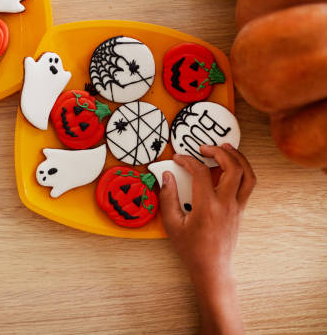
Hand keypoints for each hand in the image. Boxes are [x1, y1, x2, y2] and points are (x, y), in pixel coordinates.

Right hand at [159, 144, 255, 334]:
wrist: (211, 268)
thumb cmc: (190, 248)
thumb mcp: (172, 224)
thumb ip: (167, 197)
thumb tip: (166, 176)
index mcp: (207, 207)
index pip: (200, 172)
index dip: (188, 160)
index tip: (178, 158)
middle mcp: (226, 204)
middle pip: (233, 168)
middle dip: (219, 152)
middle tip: (204, 147)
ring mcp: (236, 207)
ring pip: (247, 175)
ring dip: (238, 158)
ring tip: (225, 148)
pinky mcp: (240, 210)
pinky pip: (248, 185)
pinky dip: (242, 170)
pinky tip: (231, 166)